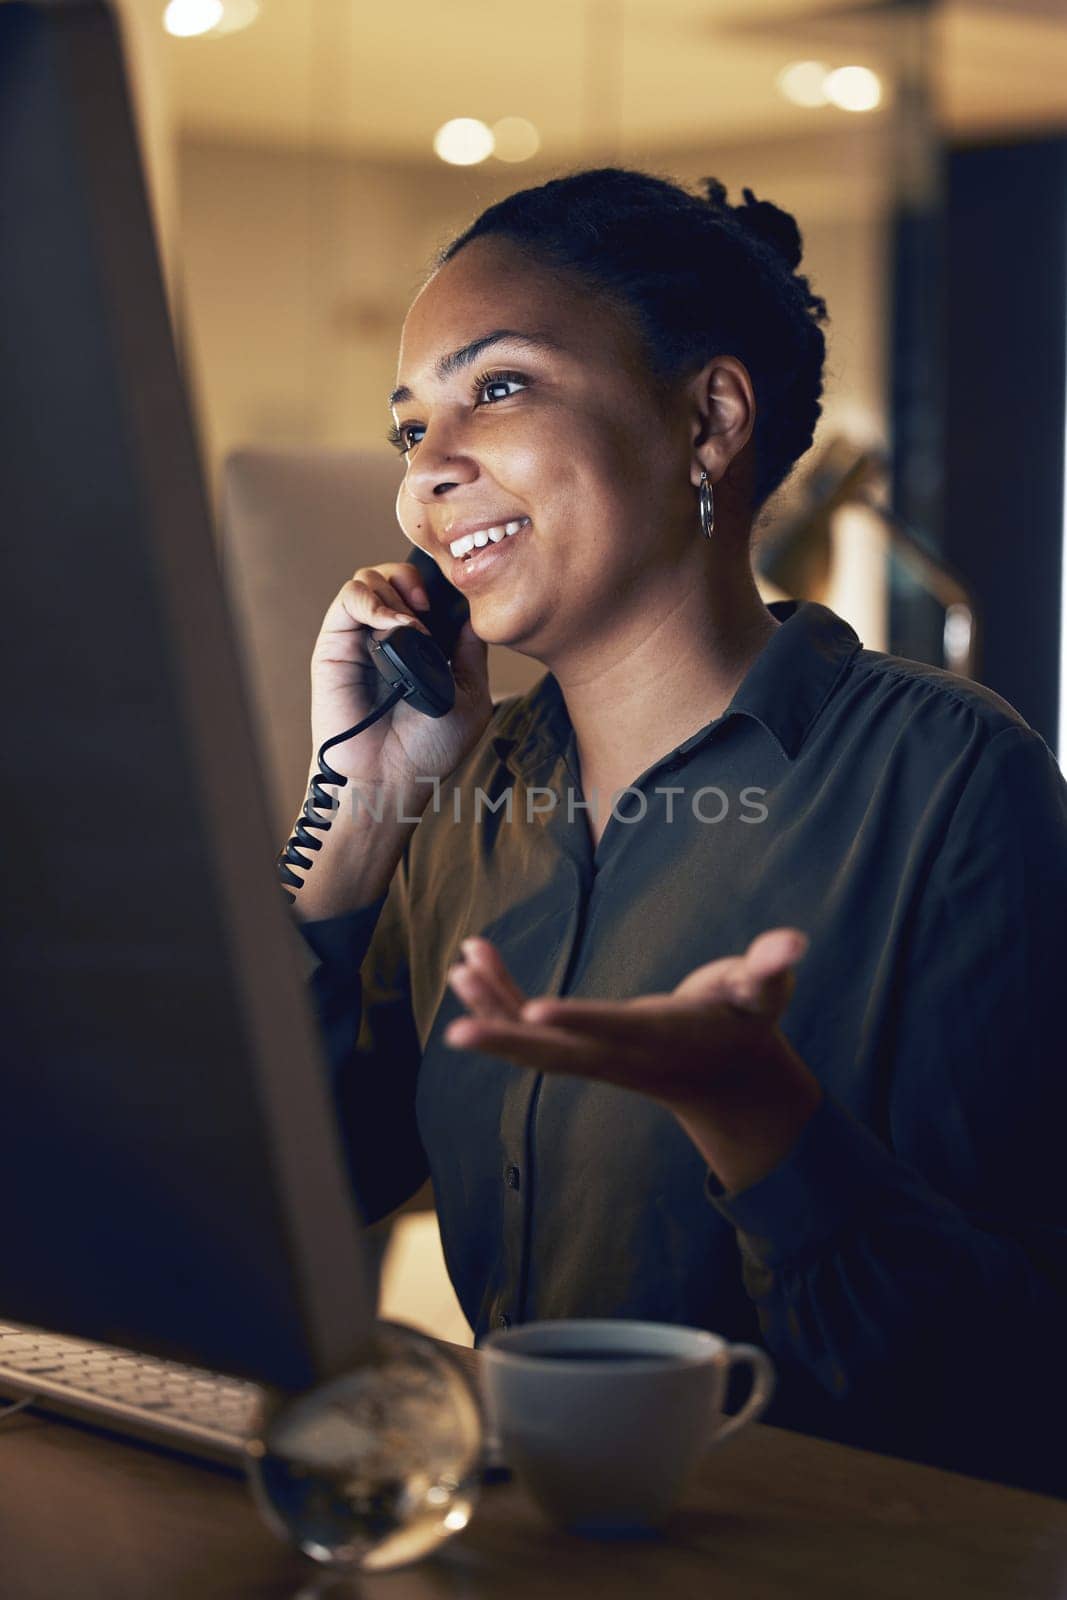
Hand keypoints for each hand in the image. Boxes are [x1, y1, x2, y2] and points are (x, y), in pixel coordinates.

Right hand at [308, 561, 492, 794]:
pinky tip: (393, 623)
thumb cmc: (428, 749)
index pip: (424, 593)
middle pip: (395, 576)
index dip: (436, 585)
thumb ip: (471, 653)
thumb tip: (474, 615)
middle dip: (413, 578)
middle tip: (428, 606)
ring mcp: (360, 639)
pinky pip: (348, 598)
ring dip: (394, 588)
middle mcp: (389, 637)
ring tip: (412, 621)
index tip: (451, 600)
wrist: (389, 777)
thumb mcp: (469, 696)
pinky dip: (371, 599)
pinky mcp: (335, 645)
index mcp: (421, 647)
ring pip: (369, 579)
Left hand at [444, 928, 822, 1190]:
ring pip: (535, 1045)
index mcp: (663, 1038)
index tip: (535, 1014)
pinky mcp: (584, 1048)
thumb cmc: (748, 1024)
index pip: (615, 1032)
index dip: (578, 1023)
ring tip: (458, 968)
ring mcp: (598, 1057)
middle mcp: (622, 1055)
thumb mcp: (767, 994)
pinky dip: (501, 1000)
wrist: (731, 1081)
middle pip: (557, 1056)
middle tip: (455, 1034)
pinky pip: (533, 1029)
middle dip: (506, 1042)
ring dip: (493, 1009)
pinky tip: (470, 965)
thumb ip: (773, 968)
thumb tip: (793, 943)